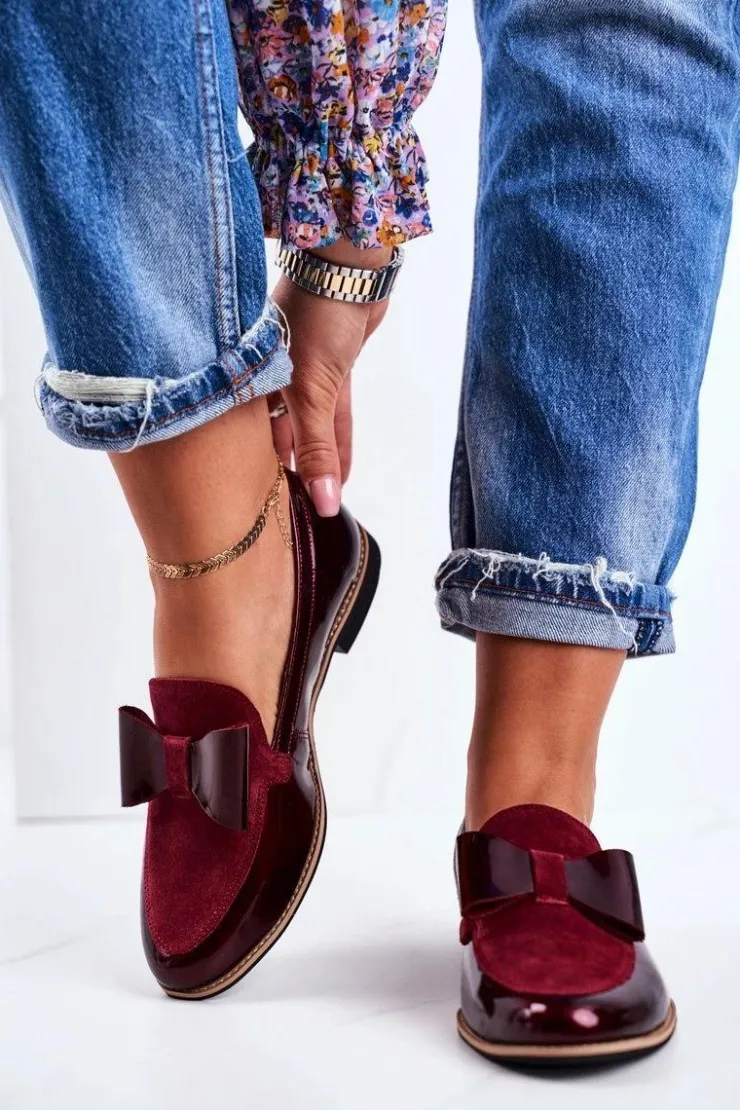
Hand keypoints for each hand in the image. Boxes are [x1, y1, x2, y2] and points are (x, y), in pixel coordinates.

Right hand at [269, 241, 391, 515]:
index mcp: (249, 381)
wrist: (351, 267)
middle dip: (283, 473)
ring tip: (315, 502)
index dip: (252, 474)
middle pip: (275, 438)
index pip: (245, 440)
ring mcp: (301, 373)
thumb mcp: (314, 392)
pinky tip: (340, 473)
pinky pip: (332, 415)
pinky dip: (337, 441)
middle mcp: (269, 379)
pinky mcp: (330, 368)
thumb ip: (317, 448)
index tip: (258, 511)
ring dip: (315, 462)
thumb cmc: (317, 316)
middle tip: (287, 515)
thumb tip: (323, 501)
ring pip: (307, 429)